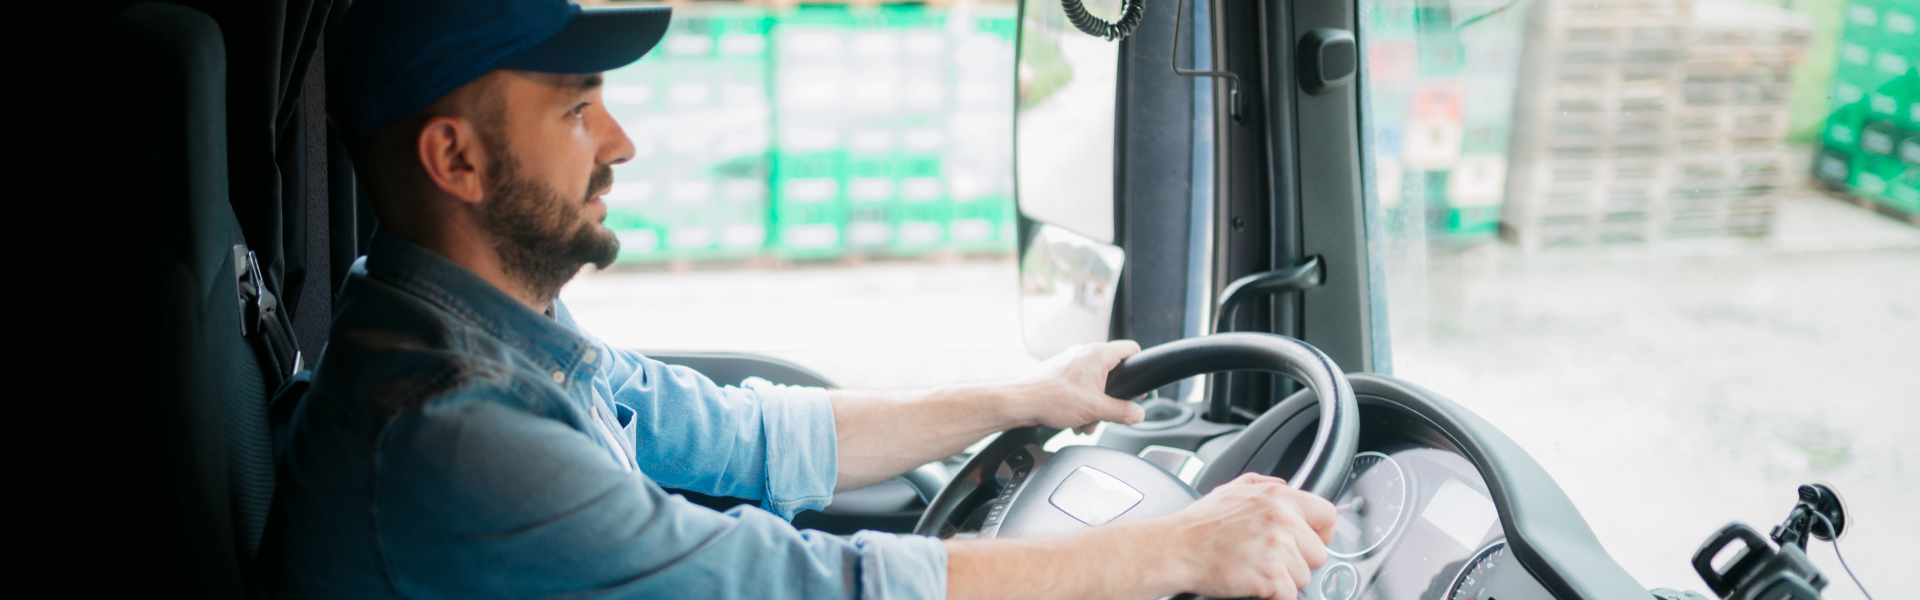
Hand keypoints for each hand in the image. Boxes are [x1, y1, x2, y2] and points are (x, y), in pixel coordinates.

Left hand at [1002, 340, 1143, 432]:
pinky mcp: (1061, 372)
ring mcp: (1072, 362)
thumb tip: (1139, 413)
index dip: (1140, 367)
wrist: (1021, 402)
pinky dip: (1082, 404)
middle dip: (1112, 399)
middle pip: (1114, 373)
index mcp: (1098, 354)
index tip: (1140, 387)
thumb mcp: (1096, 409)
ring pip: (1096, 384)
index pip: (1132, 349)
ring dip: (1095, 406)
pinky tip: (1074, 420)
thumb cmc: (1051, 399)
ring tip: (1085, 422)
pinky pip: (1081, 387)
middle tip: (1106, 414)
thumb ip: (1123, 412)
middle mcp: (1085, 353)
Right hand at [1160, 473, 1336, 599]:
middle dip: (1298, 560)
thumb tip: (1285, 486)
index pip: (1327, 515)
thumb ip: (1264, 484)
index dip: (1320, 533)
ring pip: (1305, 576)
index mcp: (1277, 496)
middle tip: (1268, 558)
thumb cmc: (1199, 525)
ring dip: (1283, 578)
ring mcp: (1279, 548)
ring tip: (1255, 567)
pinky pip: (1290, 595)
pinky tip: (1253, 581)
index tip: (1308, 541)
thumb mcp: (1232, 489)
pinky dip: (1273, 594)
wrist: (1175, 549)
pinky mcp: (1272, 575)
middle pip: (1318, 552)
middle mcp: (1282, 518)